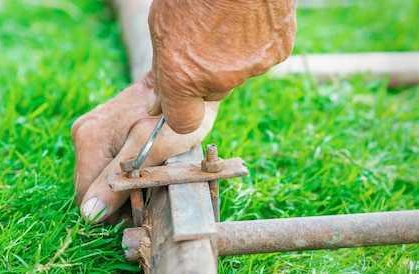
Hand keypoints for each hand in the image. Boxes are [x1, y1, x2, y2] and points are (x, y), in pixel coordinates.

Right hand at [72, 76, 218, 223]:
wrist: (182, 83)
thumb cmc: (173, 117)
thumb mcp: (151, 151)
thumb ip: (118, 180)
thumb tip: (90, 213)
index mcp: (89, 139)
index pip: (88, 197)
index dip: (114, 209)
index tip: (143, 198)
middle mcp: (83, 133)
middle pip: (91, 187)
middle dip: (118, 195)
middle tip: (149, 184)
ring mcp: (89, 129)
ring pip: (98, 176)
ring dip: (121, 182)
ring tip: (148, 170)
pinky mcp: (99, 128)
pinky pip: (104, 162)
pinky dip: (121, 169)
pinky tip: (142, 159)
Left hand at [147, 0, 295, 133]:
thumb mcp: (161, 26)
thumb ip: (161, 71)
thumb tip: (156, 105)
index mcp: (182, 74)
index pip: (183, 122)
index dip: (180, 111)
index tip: (176, 99)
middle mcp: (218, 78)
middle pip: (210, 94)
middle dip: (204, 77)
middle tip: (201, 41)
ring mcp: (251, 68)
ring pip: (236, 75)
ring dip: (230, 59)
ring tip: (225, 21)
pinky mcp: (278, 52)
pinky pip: (260, 59)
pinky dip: (254, 45)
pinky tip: (247, 19)